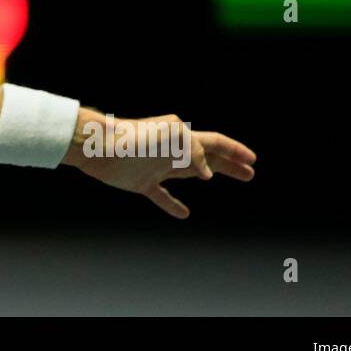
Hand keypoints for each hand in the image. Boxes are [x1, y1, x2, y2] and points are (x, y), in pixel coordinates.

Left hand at [65, 110, 256, 218]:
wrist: (98, 147)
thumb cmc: (133, 138)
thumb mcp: (171, 138)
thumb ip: (194, 152)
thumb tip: (207, 174)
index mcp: (181, 136)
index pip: (215, 142)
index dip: (235, 151)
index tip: (253, 161)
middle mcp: (171, 150)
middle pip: (207, 157)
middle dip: (229, 164)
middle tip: (250, 174)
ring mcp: (157, 166)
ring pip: (189, 172)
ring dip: (208, 175)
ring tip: (220, 180)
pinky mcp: (141, 182)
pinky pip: (162, 195)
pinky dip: (174, 204)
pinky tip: (184, 214)